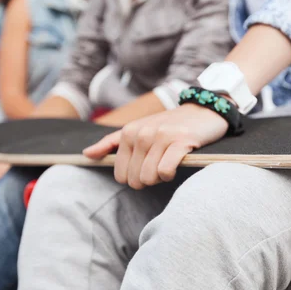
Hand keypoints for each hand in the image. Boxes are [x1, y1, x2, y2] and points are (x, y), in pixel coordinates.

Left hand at [84, 104, 228, 189]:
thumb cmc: (170, 124)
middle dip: (149, 179)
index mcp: (128, 132)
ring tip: (169, 163)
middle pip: (135, 179)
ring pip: (150, 177)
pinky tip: (178, 163)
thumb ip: (111, 143)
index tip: (148, 166)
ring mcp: (161, 136)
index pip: (120, 175)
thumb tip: (86, 154)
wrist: (204, 110)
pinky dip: (171, 173)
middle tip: (161, 165)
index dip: (135, 177)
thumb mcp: (138, 129)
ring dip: (161, 177)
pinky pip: (166, 171)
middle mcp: (142, 133)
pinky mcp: (180, 141)